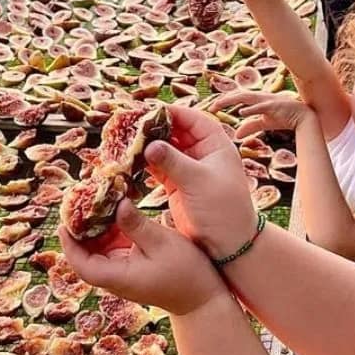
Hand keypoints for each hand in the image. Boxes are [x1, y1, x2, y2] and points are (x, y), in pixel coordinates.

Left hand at [59, 200, 226, 315]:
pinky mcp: (134, 266)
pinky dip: (112, 230)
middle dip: (81, 229)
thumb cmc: (186, 274)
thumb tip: (117, 204)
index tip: (64, 222)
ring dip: (97, 227)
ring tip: (96, 200)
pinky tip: (116, 211)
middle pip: (87, 254)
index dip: (69, 244)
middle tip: (79, 201)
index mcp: (119, 276)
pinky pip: (115, 247)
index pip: (82, 264)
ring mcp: (125, 272)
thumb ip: (136, 224)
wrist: (203, 299)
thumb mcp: (162, 243)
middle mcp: (117, 276)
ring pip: (100, 249)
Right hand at [142, 105, 258, 261]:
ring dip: (148, 145)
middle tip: (131, 123)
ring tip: (126, 140)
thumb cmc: (222, 209)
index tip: (148, 110)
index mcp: (216, 145)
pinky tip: (129, 160)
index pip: (193, 119)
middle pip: (176, 131)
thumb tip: (149, 144)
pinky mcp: (178, 185)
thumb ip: (173, 161)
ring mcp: (190, 169)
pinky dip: (145, 164)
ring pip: (165, 149)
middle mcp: (203, 154)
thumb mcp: (198, 181)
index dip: (172, 112)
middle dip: (155, 127)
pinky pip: (159, 167)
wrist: (228, 244)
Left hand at [215, 90, 313, 138]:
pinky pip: (260, 106)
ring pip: (246, 98)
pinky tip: (241, 112)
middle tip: (211, 108)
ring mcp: (267, 100)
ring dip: (232, 100)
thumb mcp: (264, 123)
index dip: (224, 101)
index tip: (212, 108)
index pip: (237, 98)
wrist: (304, 118)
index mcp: (257, 100)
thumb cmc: (284, 117)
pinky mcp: (275, 106)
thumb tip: (236, 135)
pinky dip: (251, 108)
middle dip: (224, 100)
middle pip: (238, 95)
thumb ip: (250, 126)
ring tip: (220, 105)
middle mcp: (260, 97)